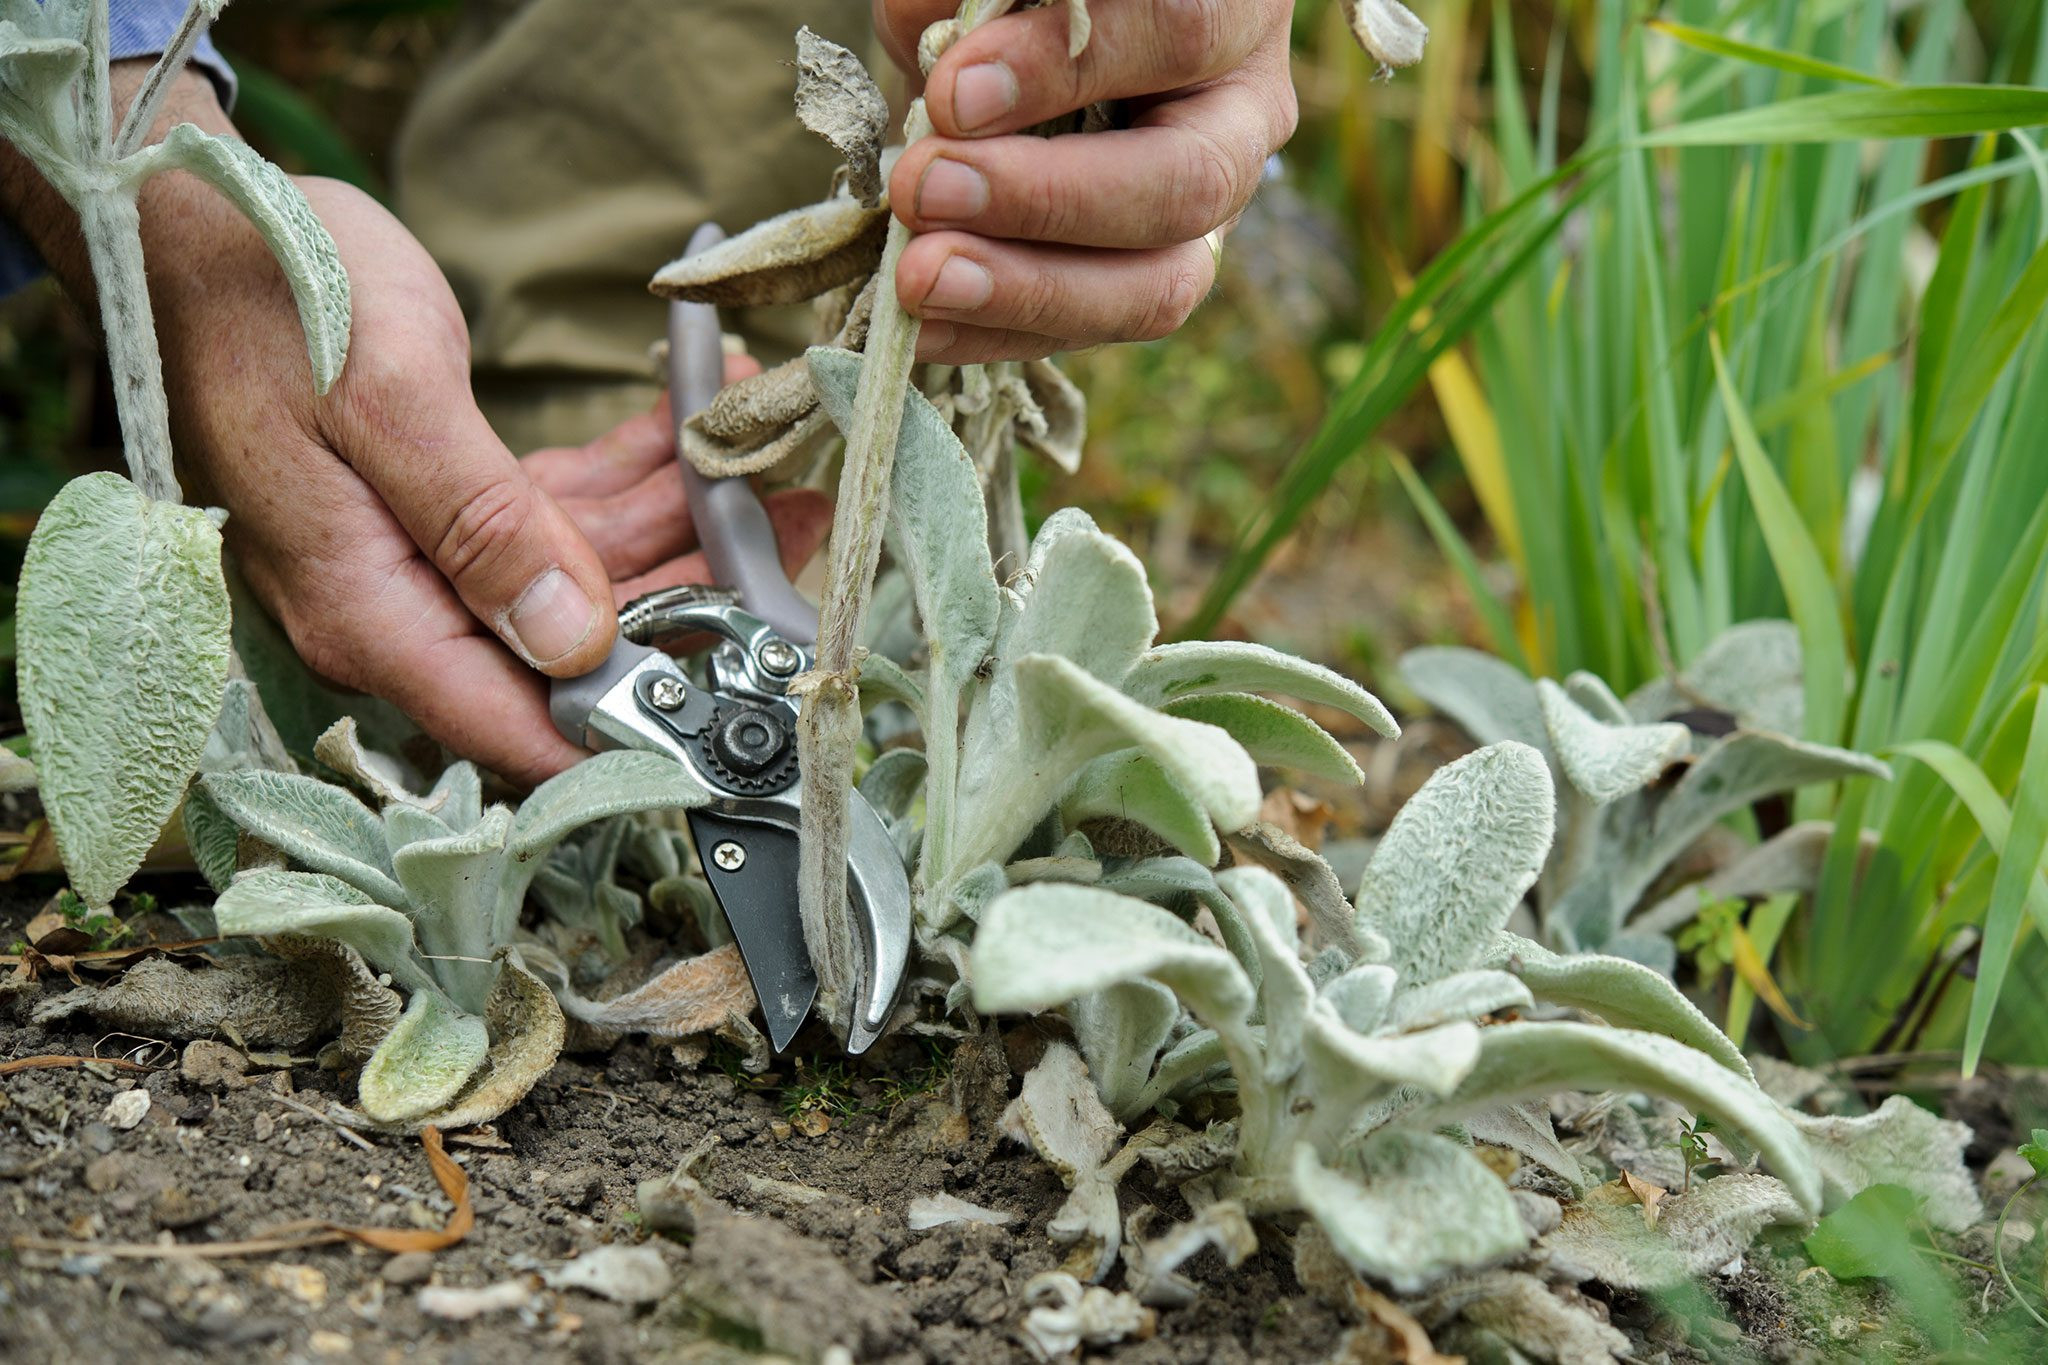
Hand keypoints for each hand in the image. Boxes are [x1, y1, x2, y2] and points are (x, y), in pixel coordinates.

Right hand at [49, 72, 830, 785]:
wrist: (202, 219)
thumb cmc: (276, 296)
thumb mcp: (389, 403)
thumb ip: (482, 529)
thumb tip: (572, 640)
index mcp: (373, 611)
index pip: (517, 723)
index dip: (633, 733)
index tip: (741, 714)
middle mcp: (404, 605)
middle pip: (579, 645)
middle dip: (699, 594)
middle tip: (804, 533)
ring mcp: (426, 556)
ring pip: (586, 570)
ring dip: (685, 518)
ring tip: (784, 467)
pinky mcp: (449, 501)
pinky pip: (562, 511)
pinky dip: (634, 469)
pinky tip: (701, 421)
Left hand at [875, 0, 1298, 363]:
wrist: (1022, 52)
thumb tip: (949, 77)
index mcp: (1227, 7)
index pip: (1179, 31)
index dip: (1064, 70)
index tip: (953, 94)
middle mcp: (1242, 116)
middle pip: (1186, 182)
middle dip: (1045, 199)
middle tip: (925, 188)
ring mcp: (1209, 218)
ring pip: (1158, 286)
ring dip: (1027, 290)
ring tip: (918, 278)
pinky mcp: (1148, 285)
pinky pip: (1090, 331)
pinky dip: (995, 333)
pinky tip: (918, 324)